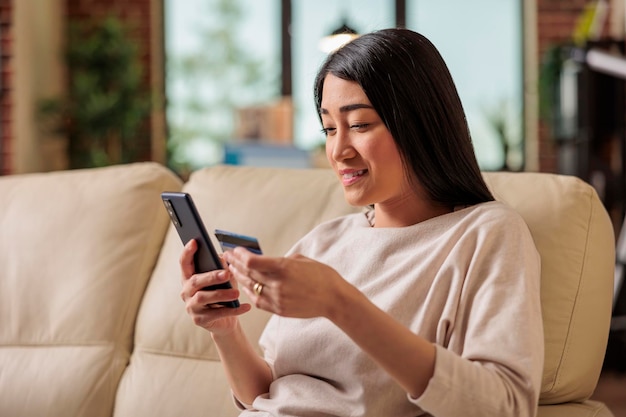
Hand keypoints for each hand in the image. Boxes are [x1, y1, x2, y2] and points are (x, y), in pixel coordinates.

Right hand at [179, 239, 250, 333]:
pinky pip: (216, 314)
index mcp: (189, 278)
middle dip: (211, 276)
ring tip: (236, 293)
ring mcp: (191, 307)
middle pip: (196, 281)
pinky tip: (245, 307)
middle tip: (226, 274)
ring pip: (204, 298)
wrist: (225, 320)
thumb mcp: (223, 279)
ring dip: (222, 294)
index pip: (184, 263)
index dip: (188, 252)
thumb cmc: (223, 294)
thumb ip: (221, 268)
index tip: (195, 241)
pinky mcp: (199, 320)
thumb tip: (225, 257)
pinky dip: (233, 310)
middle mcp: (186, 292)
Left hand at [222, 247, 346, 318]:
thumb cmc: (322, 276)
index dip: (240, 255)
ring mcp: (277, 299)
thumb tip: (266, 260)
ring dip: (240, 278)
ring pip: (251, 288)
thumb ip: (282, 260)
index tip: (235, 250)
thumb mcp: (302, 260)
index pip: (252, 262)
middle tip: (227, 257)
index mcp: (284, 268)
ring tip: (233, 270)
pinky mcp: (279, 310)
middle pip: (248, 273)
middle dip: (236, 264)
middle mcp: (278, 284)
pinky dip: (250, 292)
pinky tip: (246, 286)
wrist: (335, 299)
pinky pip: (258, 301)